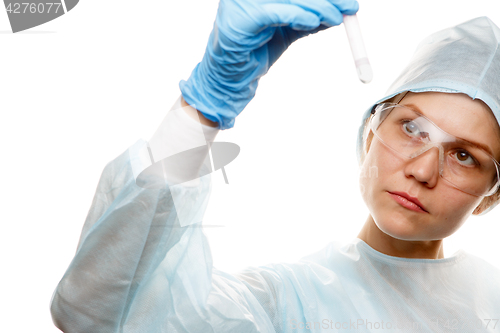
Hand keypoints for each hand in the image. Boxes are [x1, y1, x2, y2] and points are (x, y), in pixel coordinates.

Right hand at [179, 0, 358, 128]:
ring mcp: (241, 2)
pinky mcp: (240, 19)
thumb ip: (309, 17)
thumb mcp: (289, 29)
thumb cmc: (256, 52)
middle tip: (350, 6)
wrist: (230, 79)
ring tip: (337, 17)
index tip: (346, 0)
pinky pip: (275, 13)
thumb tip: (340, 10)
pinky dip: (298, 16)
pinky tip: (313, 22)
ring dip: (318, 7)